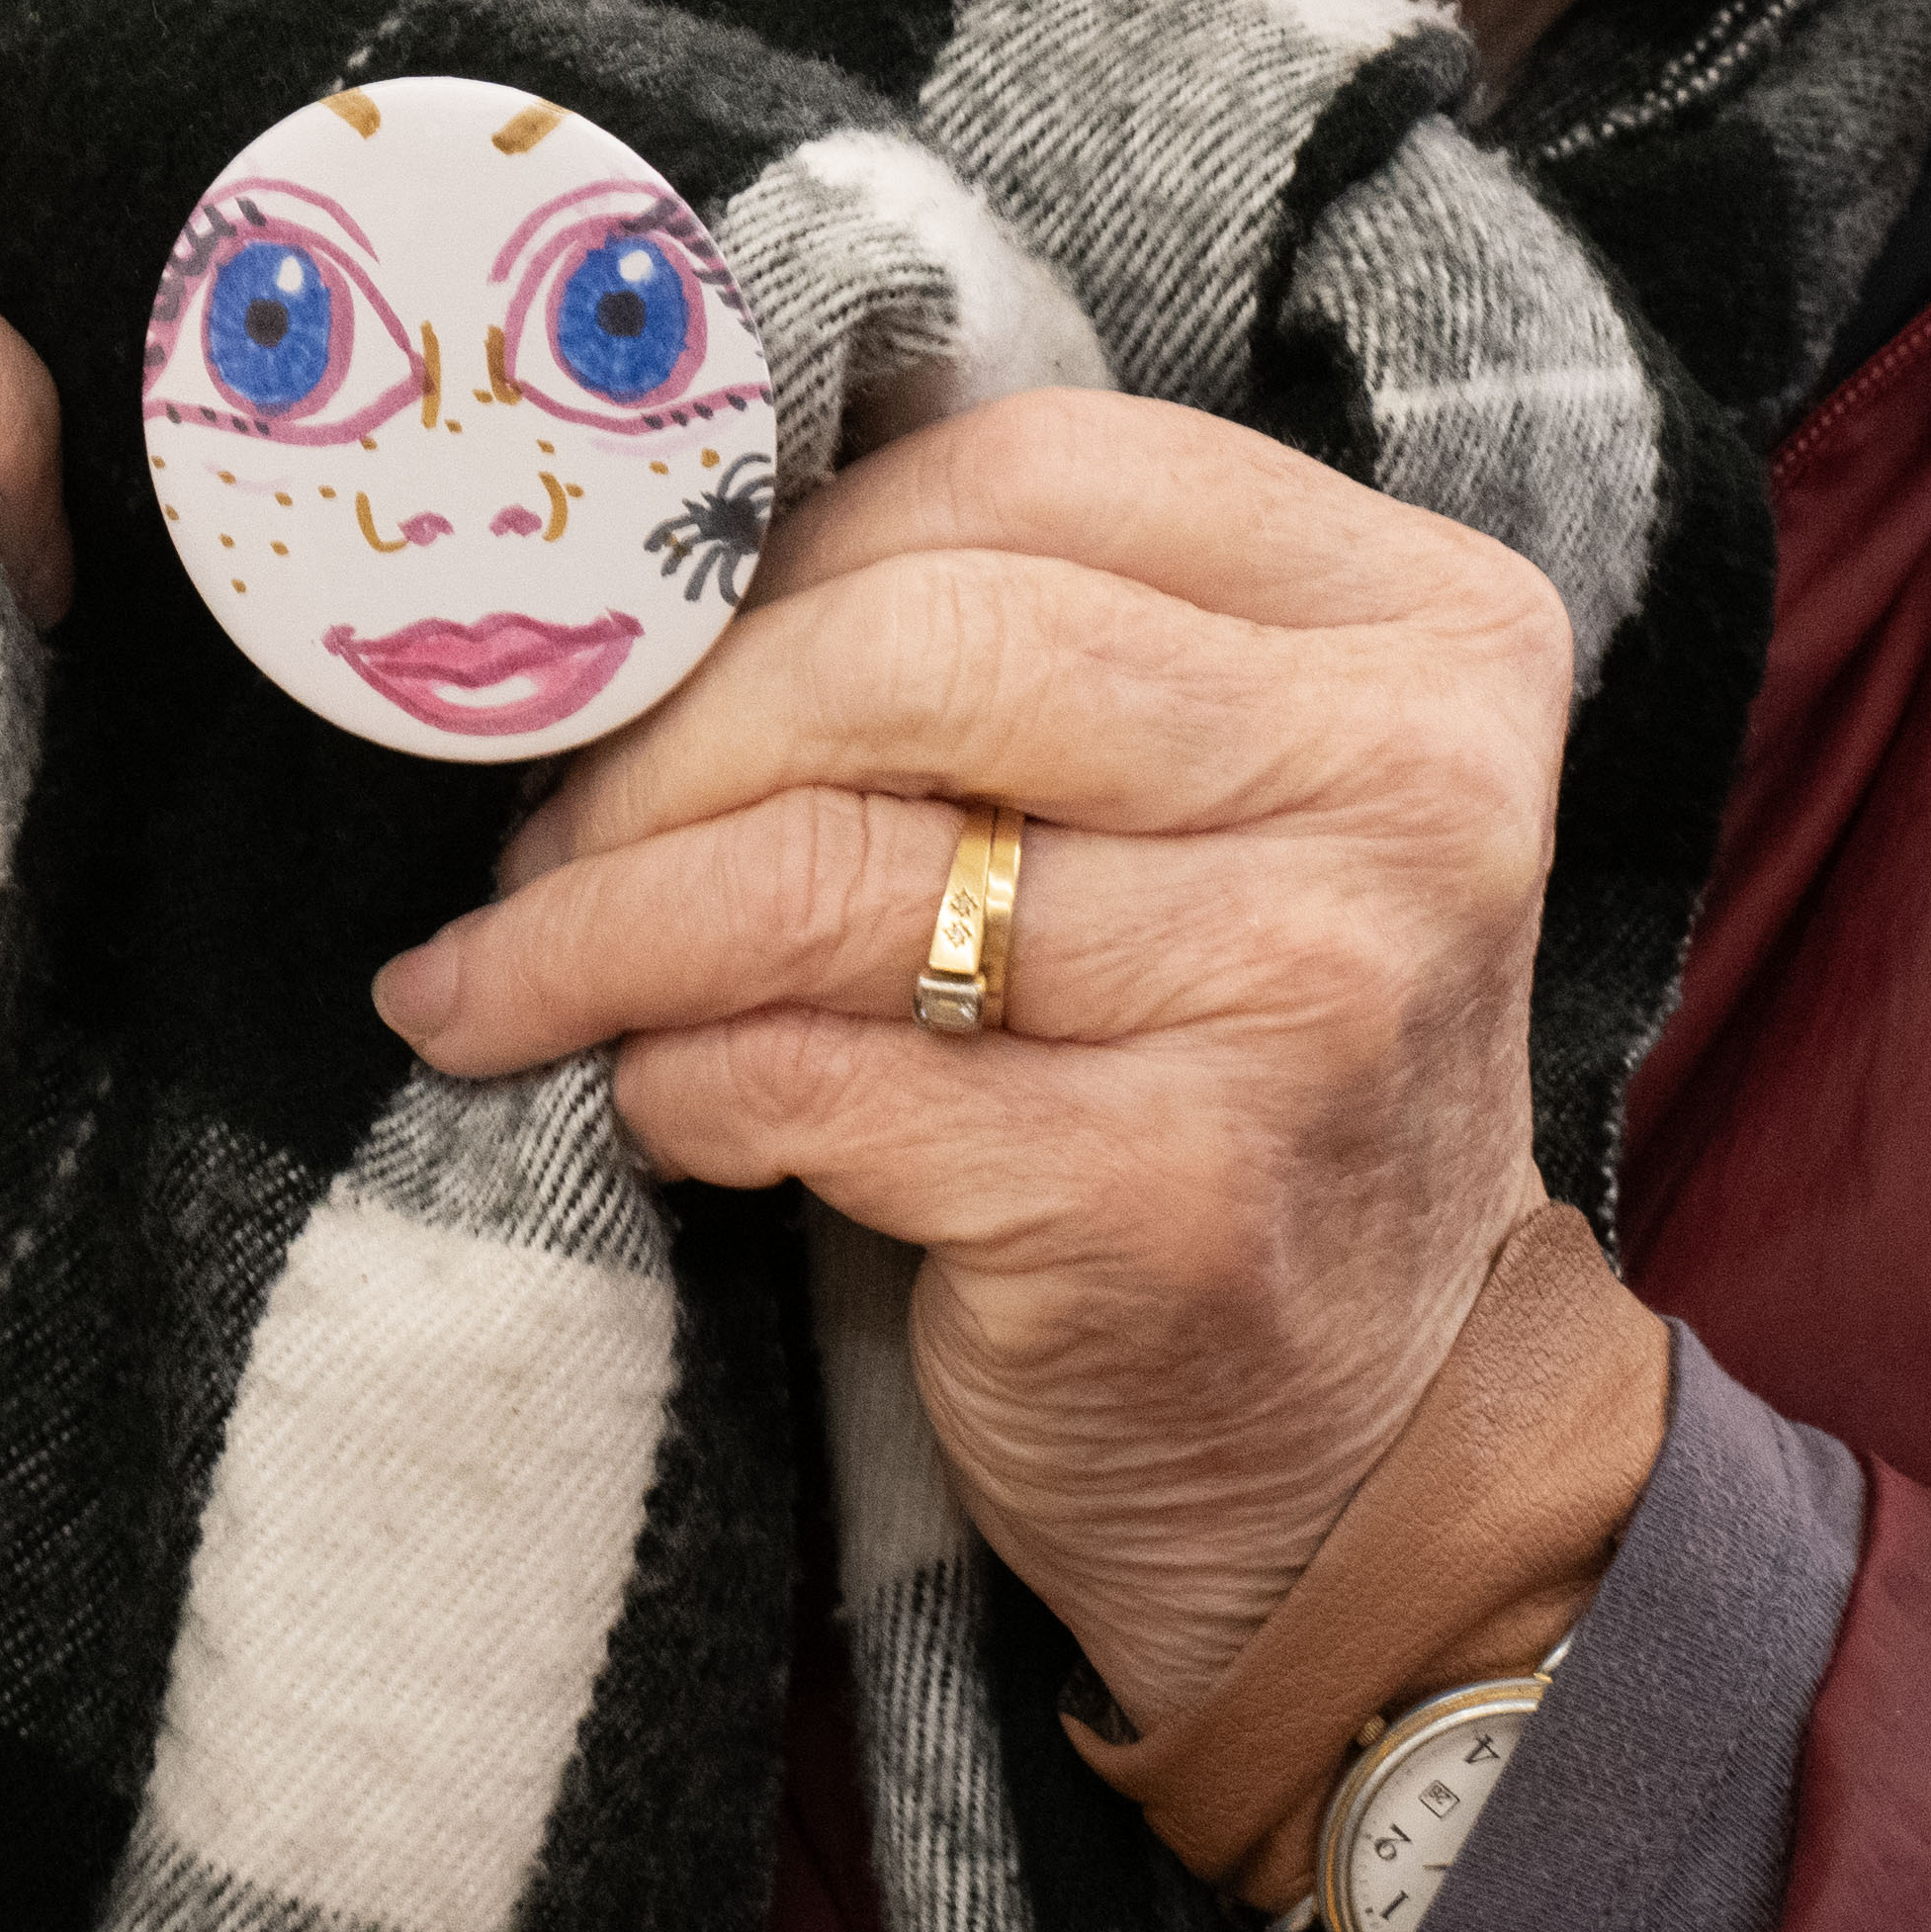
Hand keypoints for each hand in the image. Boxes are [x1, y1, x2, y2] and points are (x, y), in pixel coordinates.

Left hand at [370, 392, 1566, 1728]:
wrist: (1378, 1454)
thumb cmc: (1240, 1082)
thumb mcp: (1230, 808)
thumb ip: (1046, 657)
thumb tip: (670, 574)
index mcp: (1427, 634)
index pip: (1030, 477)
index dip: (789, 549)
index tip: (648, 643)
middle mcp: (1404, 792)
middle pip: (918, 650)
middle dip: (665, 735)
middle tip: (539, 826)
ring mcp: (1302, 994)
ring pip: (829, 871)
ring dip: (602, 923)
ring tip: (503, 966)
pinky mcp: (1172, 1196)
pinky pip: (809, 1075)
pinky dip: (676, 1080)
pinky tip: (650, 1102)